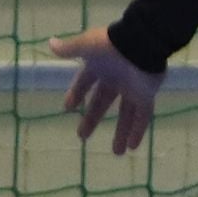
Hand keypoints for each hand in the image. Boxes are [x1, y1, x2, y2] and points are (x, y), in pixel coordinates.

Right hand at [48, 27, 163, 155]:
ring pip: (125, 114)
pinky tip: (131, 146)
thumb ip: (69, 48)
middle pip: (102, 102)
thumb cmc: (111, 44)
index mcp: (100, 66)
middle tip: (82, 136)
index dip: (77, 93)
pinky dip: (137, 130)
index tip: (68, 107)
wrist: (141, 43)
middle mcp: (115, 80)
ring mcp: (132, 88)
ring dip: (120, 132)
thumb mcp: (86, 46)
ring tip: (116, 153)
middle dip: (92, 119)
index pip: (85, 83)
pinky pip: (142, 116)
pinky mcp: (146, 95)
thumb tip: (51, 43)